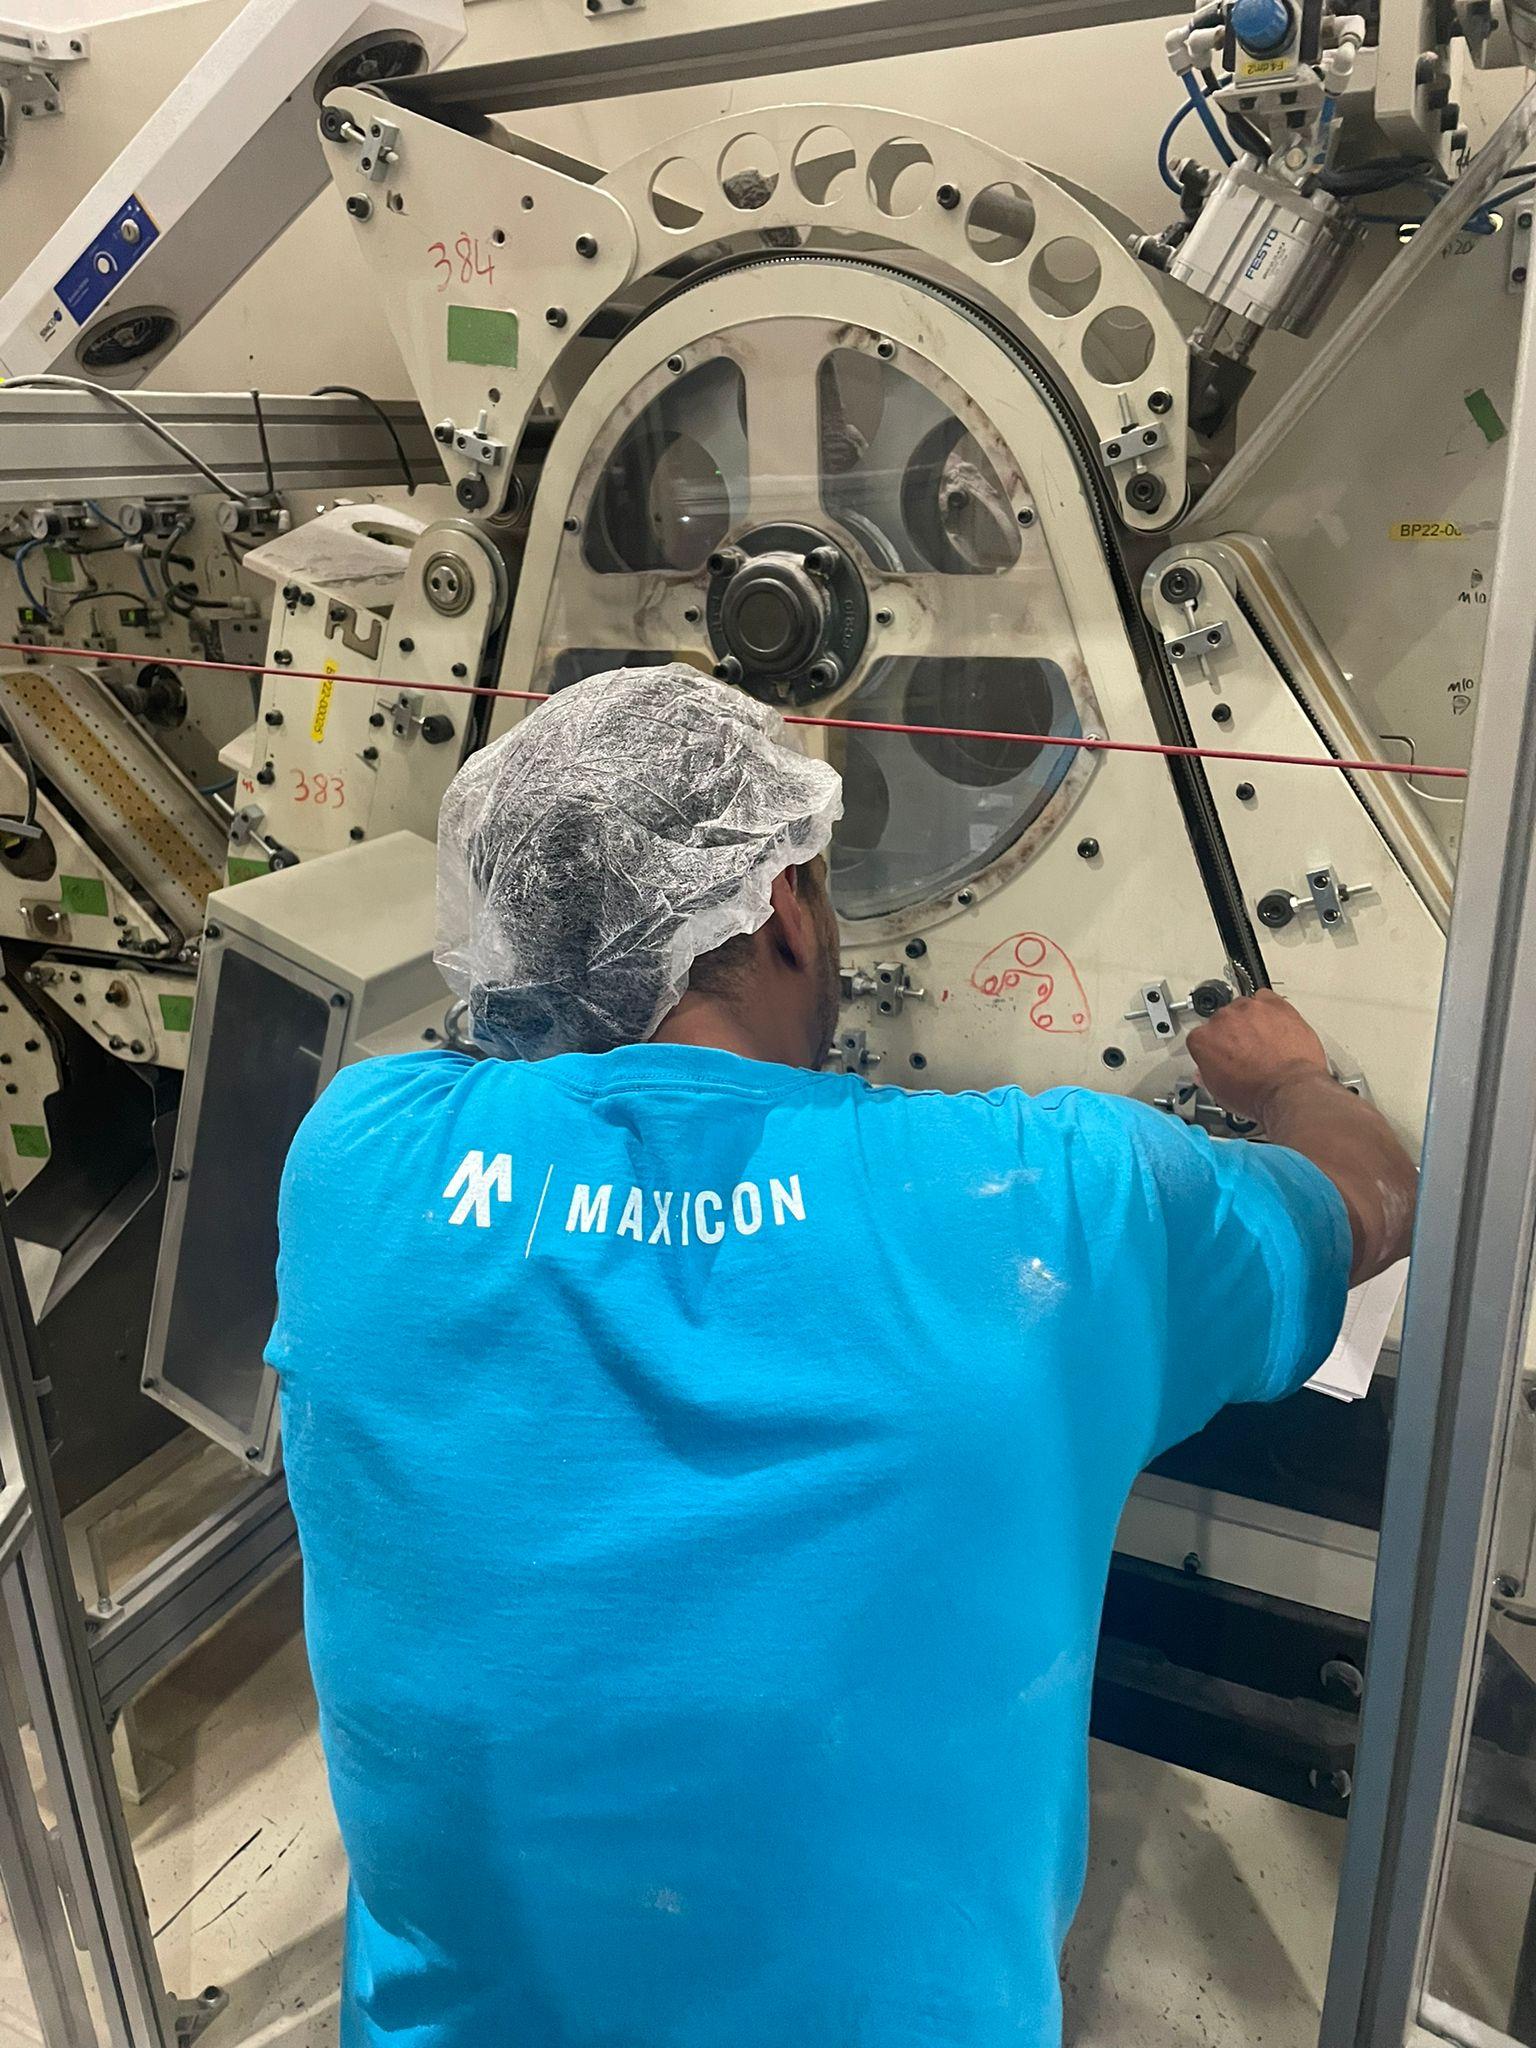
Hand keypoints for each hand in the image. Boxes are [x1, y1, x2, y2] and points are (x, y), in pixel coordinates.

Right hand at [1187, 989, 1331, 1126]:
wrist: (1290, 1089)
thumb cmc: (1257, 1093)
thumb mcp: (1220, 1093)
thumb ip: (1208, 1075)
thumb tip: (1207, 1073)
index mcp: (1203, 1040)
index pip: (1201, 1037)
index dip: (1214, 1048)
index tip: (1223, 1055)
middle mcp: (1222, 1019)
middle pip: (1223, 1020)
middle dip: (1234, 1034)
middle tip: (1247, 1051)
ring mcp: (1248, 1009)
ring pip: (1245, 1008)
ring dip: (1252, 1021)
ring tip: (1265, 1040)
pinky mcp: (1274, 1005)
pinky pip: (1267, 998)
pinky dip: (1271, 1010)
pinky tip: (1276, 1025)